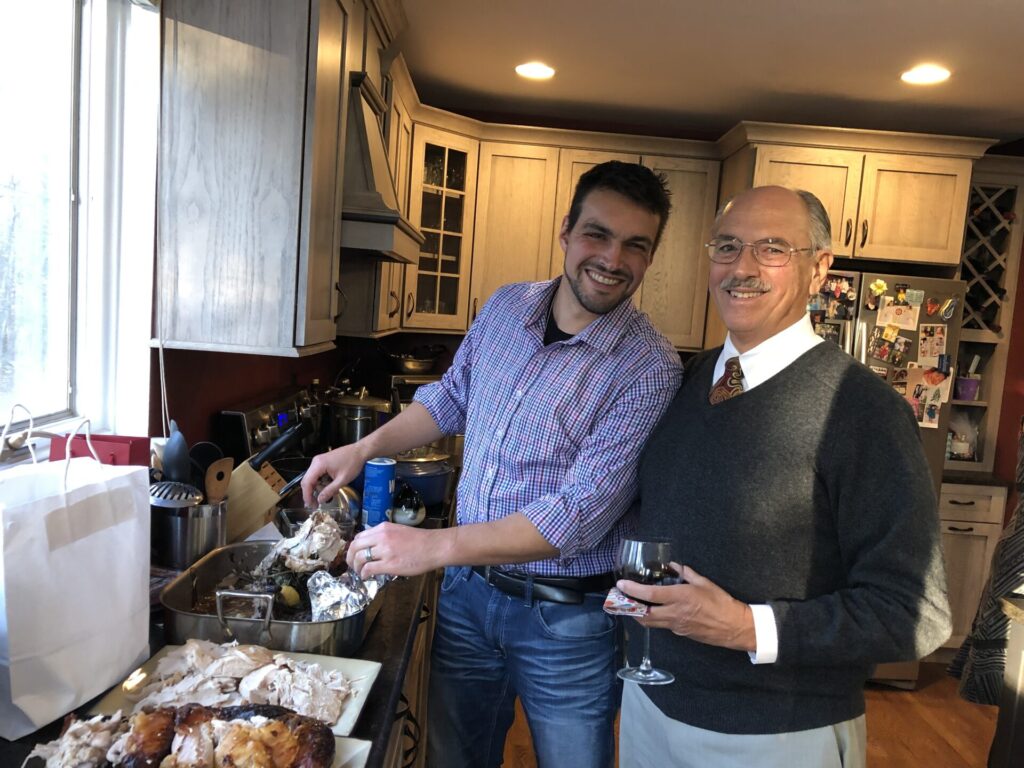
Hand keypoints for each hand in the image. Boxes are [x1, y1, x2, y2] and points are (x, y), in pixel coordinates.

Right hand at [300, 444, 367, 506]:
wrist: (360, 451)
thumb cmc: (353, 463)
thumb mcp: (342, 480)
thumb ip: (329, 491)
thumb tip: (320, 500)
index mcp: (318, 464)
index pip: (307, 483)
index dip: (307, 496)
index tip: (311, 505)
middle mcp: (316, 462)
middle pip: (308, 481)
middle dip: (312, 493)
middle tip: (318, 504)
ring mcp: (319, 461)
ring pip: (313, 479)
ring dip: (320, 488)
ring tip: (332, 492)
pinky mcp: (323, 463)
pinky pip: (318, 475)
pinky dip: (323, 482)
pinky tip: (332, 486)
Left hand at [346, 522, 445, 578]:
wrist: (434, 547)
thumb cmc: (420, 541)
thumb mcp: (398, 531)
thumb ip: (384, 536)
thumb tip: (373, 547)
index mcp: (383, 528)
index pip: (359, 536)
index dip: (353, 547)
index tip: (354, 555)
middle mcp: (381, 537)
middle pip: (355, 547)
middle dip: (350, 558)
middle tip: (352, 566)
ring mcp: (385, 550)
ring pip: (359, 558)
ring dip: (356, 567)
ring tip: (360, 572)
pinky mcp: (389, 564)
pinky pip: (368, 569)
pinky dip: (364, 574)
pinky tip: (366, 577)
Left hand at [617, 563, 755, 651]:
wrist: (734, 627)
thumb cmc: (721, 603)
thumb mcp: (704, 583)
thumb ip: (686, 573)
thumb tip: (674, 565)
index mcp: (680, 598)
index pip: (650, 595)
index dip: (633, 590)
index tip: (621, 585)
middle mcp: (675, 613)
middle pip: (643, 614)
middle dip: (629, 607)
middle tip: (620, 599)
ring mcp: (676, 625)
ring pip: (650, 623)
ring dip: (638, 615)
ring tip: (632, 605)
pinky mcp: (680, 633)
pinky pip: (662, 626)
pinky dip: (653, 619)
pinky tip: (653, 611)